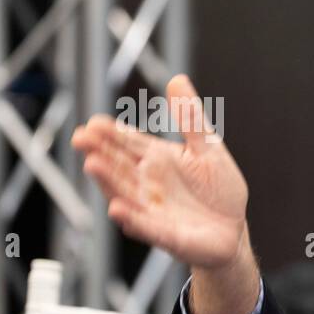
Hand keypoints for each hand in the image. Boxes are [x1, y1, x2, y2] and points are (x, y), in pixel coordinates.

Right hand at [71, 75, 248, 269]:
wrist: (233, 230)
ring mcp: (151, 208)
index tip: (94, 123)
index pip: (128, 142)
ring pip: (123, 192)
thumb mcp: (208, 149)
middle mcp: (147, 182)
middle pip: (117, 164)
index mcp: (156, 158)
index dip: (111, 133)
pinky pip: (143, 225)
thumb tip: (177, 80)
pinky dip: (131, 218)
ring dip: (107, 180)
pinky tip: (118, 209)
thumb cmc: (219, 190)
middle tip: (81, 138)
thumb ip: (190, 118)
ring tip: (93, 165)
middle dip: (98, 151)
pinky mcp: (162, 233)